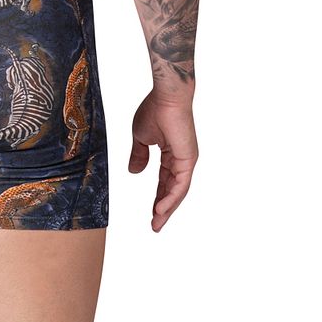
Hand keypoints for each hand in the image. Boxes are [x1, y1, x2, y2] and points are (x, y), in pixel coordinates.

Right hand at [128, 89, 198, 231]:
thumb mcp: (141, 136)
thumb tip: (134, 172)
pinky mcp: (188, 160)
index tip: (151, 212)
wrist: (166, 97)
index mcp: (171, 153)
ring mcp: (186, 161)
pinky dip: (171, 198)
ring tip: (157, 222)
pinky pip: (180, 185)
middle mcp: (181, 160)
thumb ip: (138, 155)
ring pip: (177, 191)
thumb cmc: (154, 110)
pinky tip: (161, 209)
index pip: (164, 180)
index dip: (157, 197)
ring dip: (167, 208)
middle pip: (172, 190)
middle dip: (163, 208)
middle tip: (155, 225)